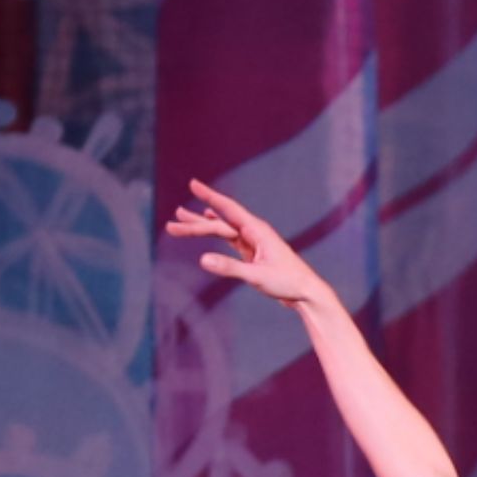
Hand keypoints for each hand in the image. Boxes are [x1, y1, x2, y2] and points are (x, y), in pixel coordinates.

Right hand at [165, 178, 328, 308]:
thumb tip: (202, 260)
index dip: (209, 196)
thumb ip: (229, 268)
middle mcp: (254, 231)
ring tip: (179, 216)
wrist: (306, 293)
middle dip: (194, 223)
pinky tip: (207, 222)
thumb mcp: (256, 276)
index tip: (193, 183)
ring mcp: (253, 241)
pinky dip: (216, 230)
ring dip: (201, 224)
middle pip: (219, 223)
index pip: (228, 208)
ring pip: (222, 229)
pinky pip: (229, 237)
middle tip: (171, 224)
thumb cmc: (287, 283)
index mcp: (256, 230)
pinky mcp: (253, 251)